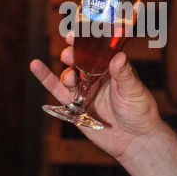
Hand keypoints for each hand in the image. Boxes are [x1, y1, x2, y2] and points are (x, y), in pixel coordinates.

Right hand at [30, 33, 161, 162]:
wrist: (134, 141)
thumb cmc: (140, 112)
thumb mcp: (134, 90)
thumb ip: (124, 74)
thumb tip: (118, 56)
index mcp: (112, 68)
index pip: (96, 49)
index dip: (85, 40)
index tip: (76, 34)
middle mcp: (97, 76)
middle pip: (79, 60)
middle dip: (72, 54)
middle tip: (69, 54)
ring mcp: (85, 90)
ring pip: (69, 74)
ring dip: (66, 71)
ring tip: (70, 77)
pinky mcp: (75, 106)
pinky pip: (58, 91)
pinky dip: (46, 78)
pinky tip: (36, 65)